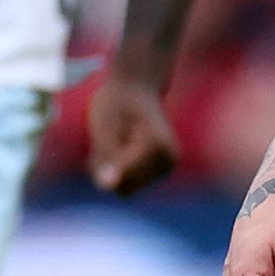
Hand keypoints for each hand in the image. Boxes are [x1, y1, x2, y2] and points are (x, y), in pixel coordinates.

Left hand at [86, 76, 179, 194]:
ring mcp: (166, 168)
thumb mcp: (105, 127)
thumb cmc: (117, 103)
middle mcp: (169, 160)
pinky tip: (119, 148)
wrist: (136, 86)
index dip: (105, 165)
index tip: (105, 138)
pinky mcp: (159, 172)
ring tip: (112, 142)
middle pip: (124, 188)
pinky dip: (117, 170)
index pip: (122, 179)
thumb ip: (107, 157)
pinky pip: (128, 185)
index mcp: (159, 147)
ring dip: (110, 169)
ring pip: (124, 189)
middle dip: (108, 169)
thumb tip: (107, 187)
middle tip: (106, 139)